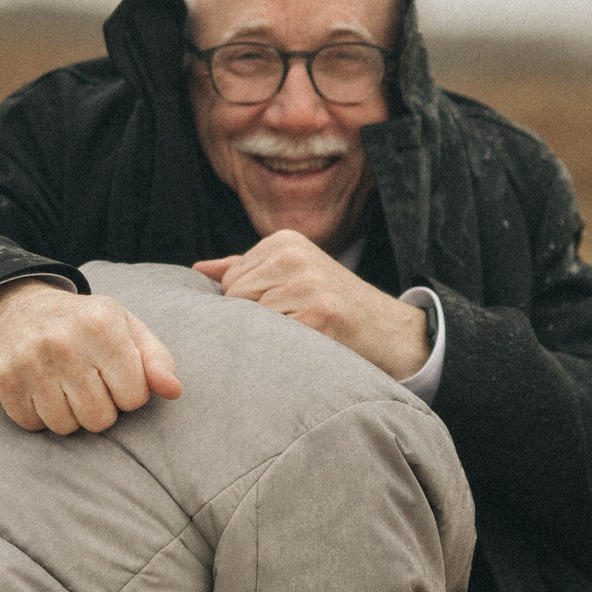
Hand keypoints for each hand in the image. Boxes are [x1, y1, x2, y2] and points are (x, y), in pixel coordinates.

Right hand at [0, 279, 184, 434]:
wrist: (18, 310)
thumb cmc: (84, 326)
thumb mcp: (126, 329)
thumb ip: (157, 360)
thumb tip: (175, 391)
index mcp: (102, 325)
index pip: (134, 397)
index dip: (129, 394)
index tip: (116, 378)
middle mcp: (63, 341)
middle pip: (100, 419)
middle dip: (100, 409)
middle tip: (89, 385)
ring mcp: (29, 360)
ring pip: (66, 426)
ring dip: (69, 415)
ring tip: (64, 387)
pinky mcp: (3, 379)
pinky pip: (33, 425)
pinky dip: (39, 416)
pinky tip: (40, 390)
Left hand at [193, 231, 430, 379]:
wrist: (393, 333)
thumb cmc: (335, 309)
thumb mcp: (292, 277)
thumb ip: (246, 271)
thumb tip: (198, 270)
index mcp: (284, 241)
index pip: (229, 280)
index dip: (248, 306)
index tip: (284, 311)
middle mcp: (293, 255)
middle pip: (234, 298)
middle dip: (253, 321)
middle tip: (292, 326)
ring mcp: (305, 283)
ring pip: (249, 318)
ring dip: (270, 337)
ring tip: (302, 334)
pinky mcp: (316, 313)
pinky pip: (270, 337)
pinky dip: (282, 350)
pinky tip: (309, 344)